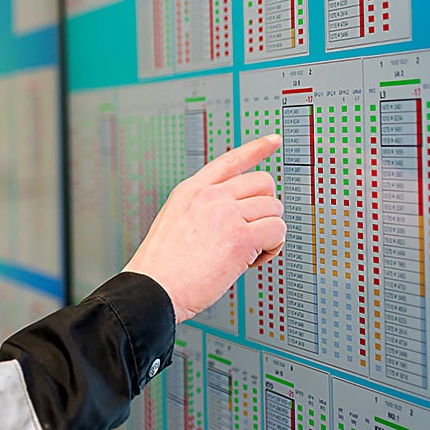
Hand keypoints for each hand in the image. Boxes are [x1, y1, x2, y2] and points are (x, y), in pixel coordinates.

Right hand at [123, 134, 285, 322]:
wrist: (152, 289)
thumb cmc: (161, 268)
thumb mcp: (175, 223)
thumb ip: (203, 211)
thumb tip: (238, 216)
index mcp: (191, 191)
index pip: (230, 160)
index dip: (256, 148)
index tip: (273, 140)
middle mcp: (209, 196)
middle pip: (263, 183)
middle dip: (265, 208)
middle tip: (251, 233)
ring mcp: (225, 213)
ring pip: (274, 209)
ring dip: (268, 233)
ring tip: (246, 253)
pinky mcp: (240, 236)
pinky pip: (278, 231)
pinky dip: (272, 248)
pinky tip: (251, 261)